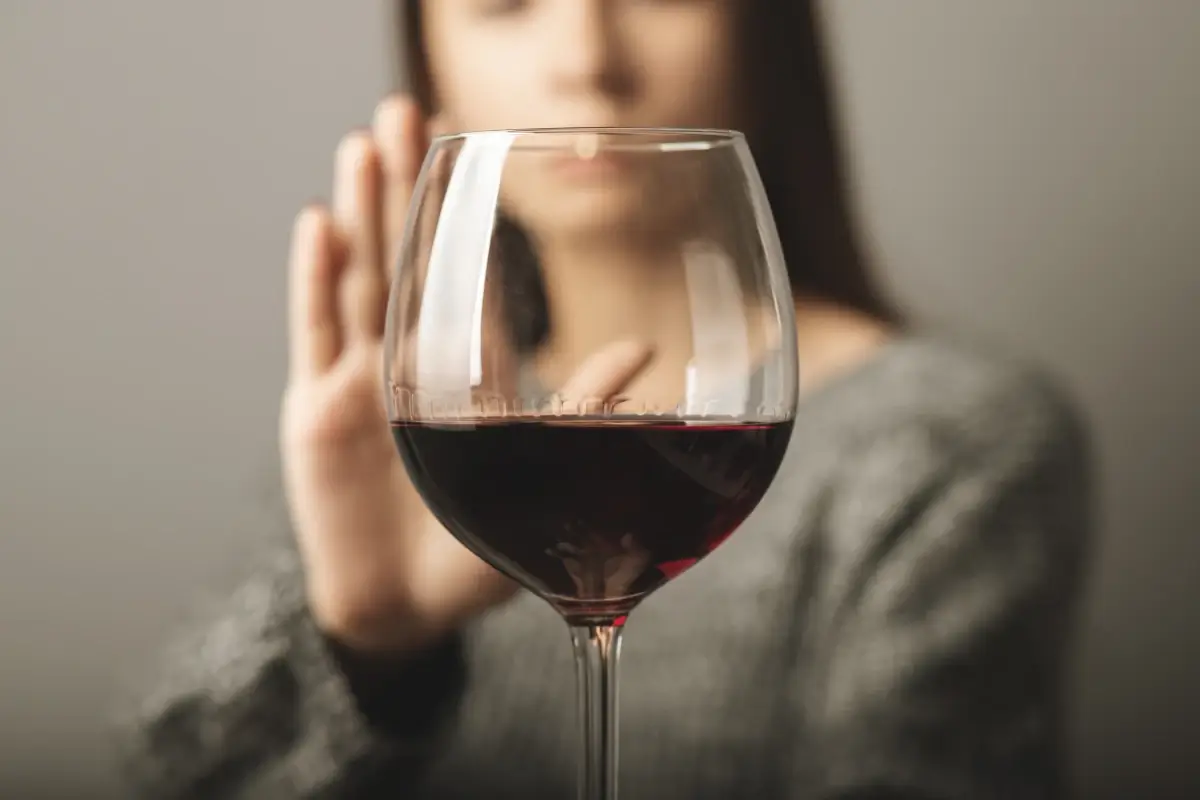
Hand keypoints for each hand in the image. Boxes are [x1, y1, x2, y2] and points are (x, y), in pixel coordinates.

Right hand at [280, 96, 650, 654]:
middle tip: (404, 109)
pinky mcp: (316, 415)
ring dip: (362, 213)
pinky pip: (314, 336)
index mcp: (467, 377)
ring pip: (360, 280)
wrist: (407, 615)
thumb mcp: (543, 477)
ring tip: (364, 143)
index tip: (465, 147)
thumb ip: (583, 410)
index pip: (468, 277)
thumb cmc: (480, 554)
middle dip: (406, 186)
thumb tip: (643, 349)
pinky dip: (314, 281)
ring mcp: (361, 385)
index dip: (465, 215)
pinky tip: (320, 224)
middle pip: (406, 258)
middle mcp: (411, 368)